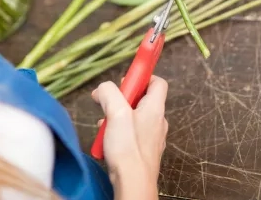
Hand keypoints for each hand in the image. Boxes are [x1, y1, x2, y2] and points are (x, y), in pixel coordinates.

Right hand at [92, 77, 167, 198]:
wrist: (133, 183)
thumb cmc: (128, 149)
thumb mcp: (116, 113)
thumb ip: (109, 93)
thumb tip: (103, 88)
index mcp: (155, 108)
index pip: (157, 82)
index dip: (142, 76)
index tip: (126, 79)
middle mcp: (157, 122)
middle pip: (142, 99)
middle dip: (122, 99)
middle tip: (109, 104)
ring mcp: (152, 137)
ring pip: (134, 117)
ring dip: (118, 117)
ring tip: (105, 125)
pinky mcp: (143, 150)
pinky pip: (131, 134)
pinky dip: (119, 133)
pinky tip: (107, 140)